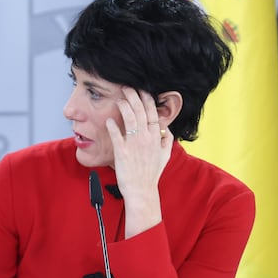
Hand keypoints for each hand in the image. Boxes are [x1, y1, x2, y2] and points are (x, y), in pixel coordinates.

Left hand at [104, 86, 171, 235]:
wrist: (142, 190)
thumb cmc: (151, 173)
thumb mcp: (165, 156)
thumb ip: (167, 142)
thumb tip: (168, 131)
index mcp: (157, 138)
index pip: (153, 114)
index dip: (148, 100)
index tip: (142, 90)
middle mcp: (147, 139)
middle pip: (142, 113)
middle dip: (135, 97)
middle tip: (127, 87)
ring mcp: (135, 145)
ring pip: (131, 121)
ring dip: (125, 107)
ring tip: (119, 97)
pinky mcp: (122, 152)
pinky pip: (117, 136)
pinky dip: (113, 127)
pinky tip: (108, 119)